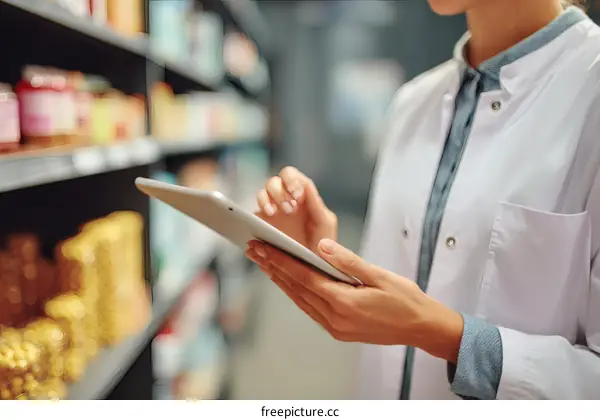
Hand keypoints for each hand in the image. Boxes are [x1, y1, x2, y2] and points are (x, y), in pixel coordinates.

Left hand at [246, 238, 463, 362]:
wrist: (421, 328)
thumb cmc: (405, 299)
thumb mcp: (379, 275)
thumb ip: (348, 261)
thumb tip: (321, 246)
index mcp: (344, 303)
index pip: (303, 277)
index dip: (279, 260)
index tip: (262, 247)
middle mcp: (335, 319)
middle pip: (296, 289)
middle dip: (272, 268)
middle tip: (253, 250)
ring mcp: (335, 328)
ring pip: (300, 300)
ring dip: (281, 281)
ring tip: (264, 263)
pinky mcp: (339, 331)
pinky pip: (310, 309)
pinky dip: (296, 294)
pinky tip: (288, 282)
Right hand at [256, 167, 336, 251]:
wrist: (308, 266)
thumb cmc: (320, 243)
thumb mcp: (324, 223)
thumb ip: (316, 203)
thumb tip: (306, 184)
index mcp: (302, 196)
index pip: (293, 176)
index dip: (292, 182)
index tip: (296, 196)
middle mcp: (286, 198)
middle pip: (277, 180)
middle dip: (281, 191)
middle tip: (289, 209)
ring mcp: (273, 208)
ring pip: (266, 189)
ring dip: (271, 197)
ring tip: (276, 213)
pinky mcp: (262, 221)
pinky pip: (256, 207)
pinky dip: (261, 206)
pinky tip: (268, 216)